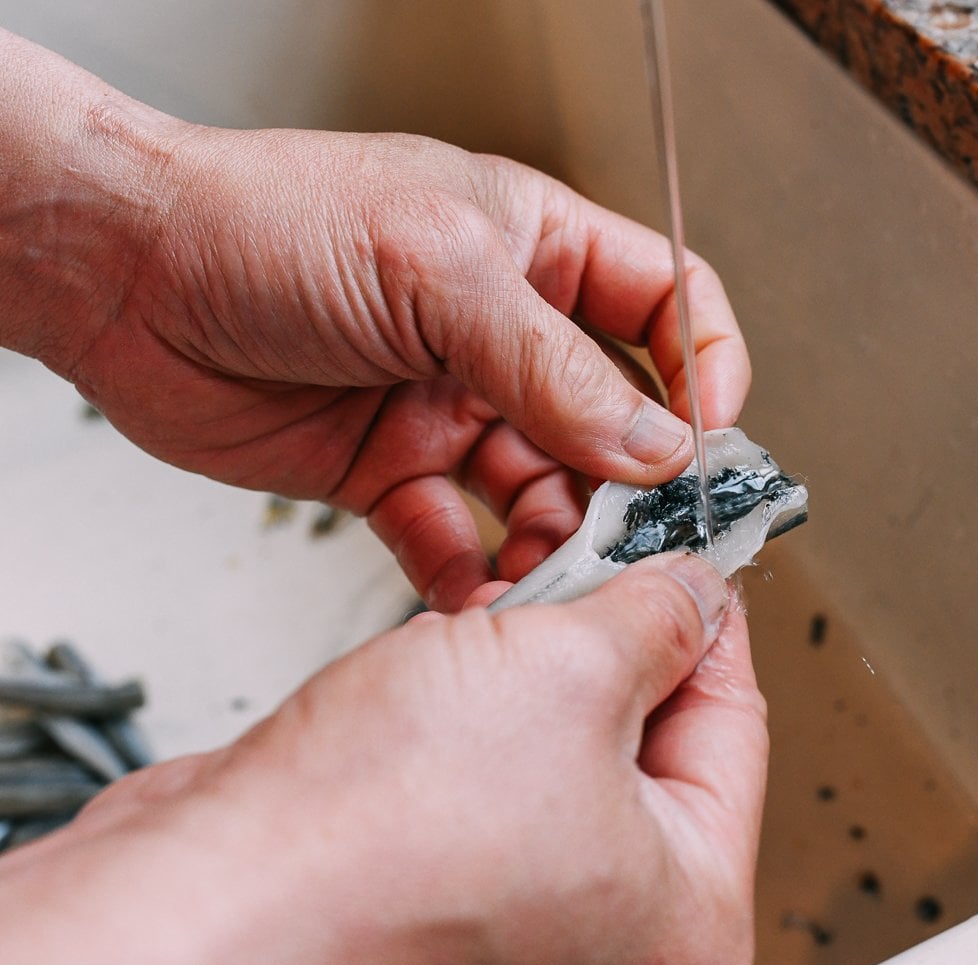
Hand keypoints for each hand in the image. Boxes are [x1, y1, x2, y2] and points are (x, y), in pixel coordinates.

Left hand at [0, 31, 750, 608]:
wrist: (124, 279)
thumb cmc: (263, 220)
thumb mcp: (436, 270)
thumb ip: (551, 365)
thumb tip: (650, 442)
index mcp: (532, 249)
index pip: (664, 301)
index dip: (704, 364)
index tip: (714, 432)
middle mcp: (499, 332)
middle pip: (610, 418)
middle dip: (630, 480)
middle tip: (641, 536)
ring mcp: (448, 404)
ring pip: (539, 490)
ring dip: (553, 538)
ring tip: (553, 574)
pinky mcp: (389, 468)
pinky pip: (452, 535)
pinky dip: (468, 572)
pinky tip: (474, 592)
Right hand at [0, 555, 766, 964]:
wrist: (213, 889)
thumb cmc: (374, 842)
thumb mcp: (570, 674)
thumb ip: (658, 617)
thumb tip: (693, 589)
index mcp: (684, 912)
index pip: (736, 724)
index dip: (710, 617)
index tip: (688, 552)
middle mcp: (614, 921)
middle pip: (654, 729)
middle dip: (617, 631)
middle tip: (598, 554)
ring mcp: (527, 897)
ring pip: (567, 731)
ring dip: (542, 654)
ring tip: (510, 606)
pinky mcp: (449, 867)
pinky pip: (497, 753)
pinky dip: (483, 692)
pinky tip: (455, 655)